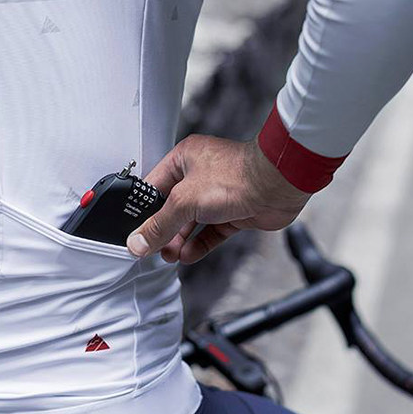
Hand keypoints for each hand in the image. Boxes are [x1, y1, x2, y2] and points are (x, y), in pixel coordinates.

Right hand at [126, 134, 312, 263]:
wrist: (278, 185)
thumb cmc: (238, 175)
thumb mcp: (186, 201)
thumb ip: (160, 224)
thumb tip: (138, 241)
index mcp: (184, 158)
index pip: (154, 187)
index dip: (142, 210)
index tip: (134, 231)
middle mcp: (201, 173)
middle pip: (172, 207)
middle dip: (162, 230)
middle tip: (151, 248)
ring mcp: (219, 193)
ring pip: (192, 221)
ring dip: (179, 240)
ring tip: (168, 255)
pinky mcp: (235, 212)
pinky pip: (211, 232)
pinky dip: (199, 244)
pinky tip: (188, 255)